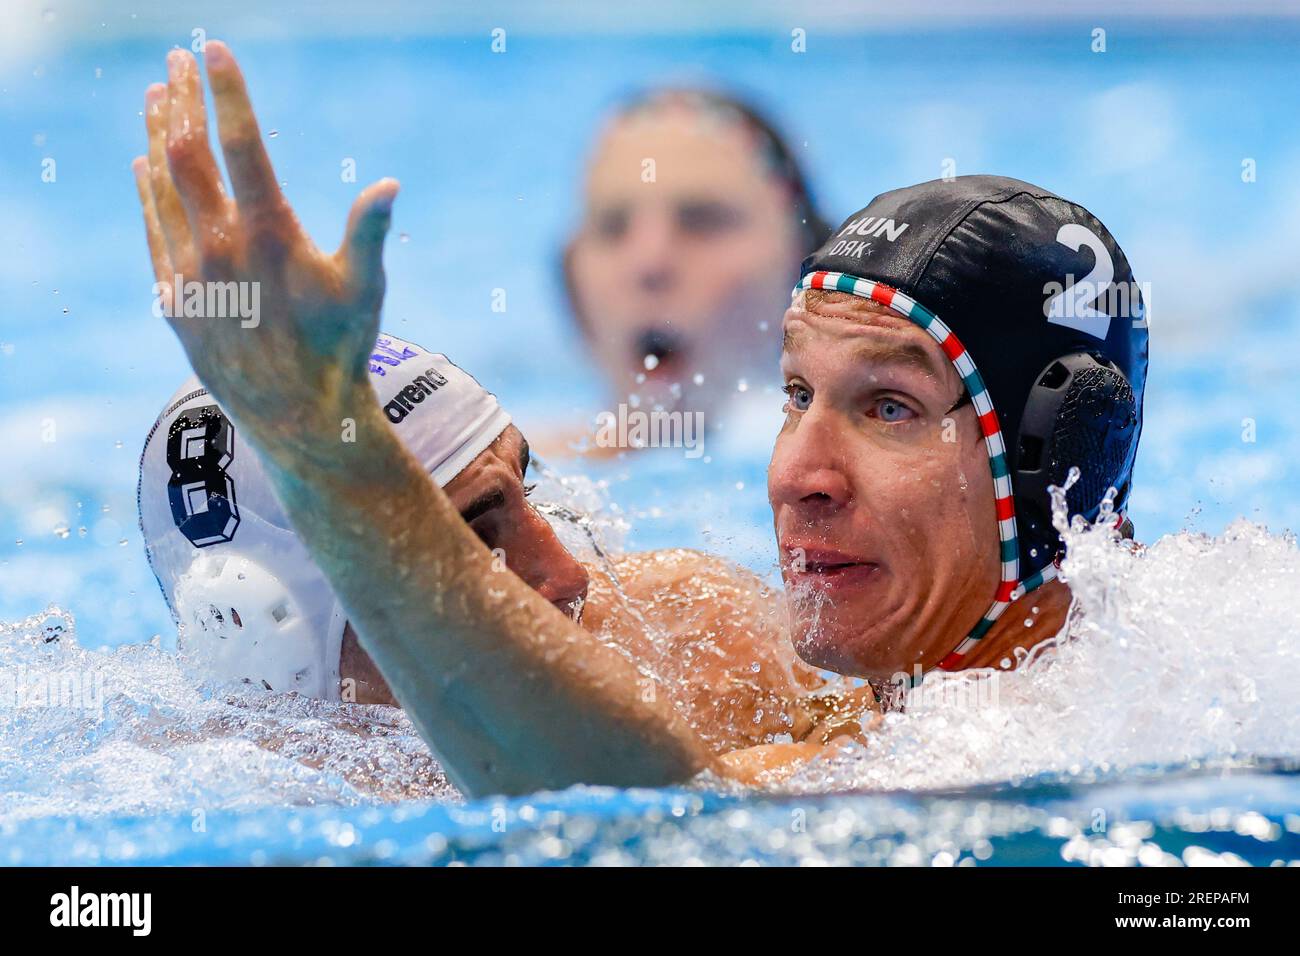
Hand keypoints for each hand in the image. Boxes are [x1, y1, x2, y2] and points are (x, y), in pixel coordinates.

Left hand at [131, 41, 398, 452]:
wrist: (299, 417)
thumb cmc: (341, 349)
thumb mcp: (365, 289)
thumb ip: (369, 231)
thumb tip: (388, 184)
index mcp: (271, 235)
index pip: (242, 145)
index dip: (228, 92)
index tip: (214, 49)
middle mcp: (222, 248)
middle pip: (188, 154)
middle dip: (182, 99)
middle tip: (179, 60)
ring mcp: (191, 274)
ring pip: (162, 188)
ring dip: (155, 136)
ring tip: (154, 95)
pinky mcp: (174, 301)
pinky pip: (152, 232)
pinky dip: (145, 192)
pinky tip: (141, 166)